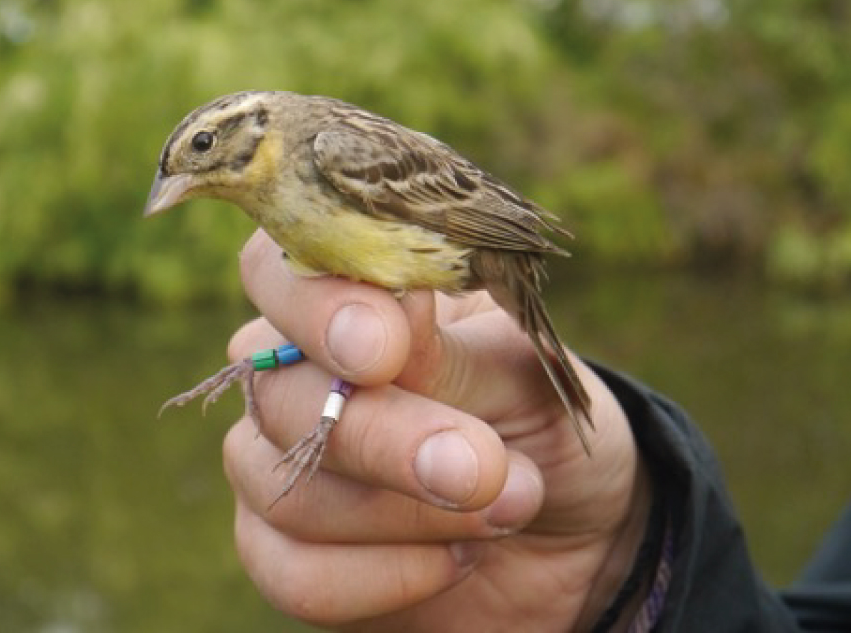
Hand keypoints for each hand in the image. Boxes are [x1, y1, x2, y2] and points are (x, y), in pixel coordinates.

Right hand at [225, 230, 649, 631]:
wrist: (575, 532)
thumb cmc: (538, 420)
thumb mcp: (522, 374)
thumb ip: (450, 350)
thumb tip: (399, 301)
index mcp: (344, 296)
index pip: (276, 270)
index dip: (314, 307)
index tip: (386, 351)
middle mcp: (291, 373)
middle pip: (280, 396)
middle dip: (385, 438)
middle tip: (483, 467)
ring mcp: (275, 464)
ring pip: (291, 494)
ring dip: (412, 513)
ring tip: (506, 506)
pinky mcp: (283, 554)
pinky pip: (295, 575)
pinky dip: (389, 578)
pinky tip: (456, 560)